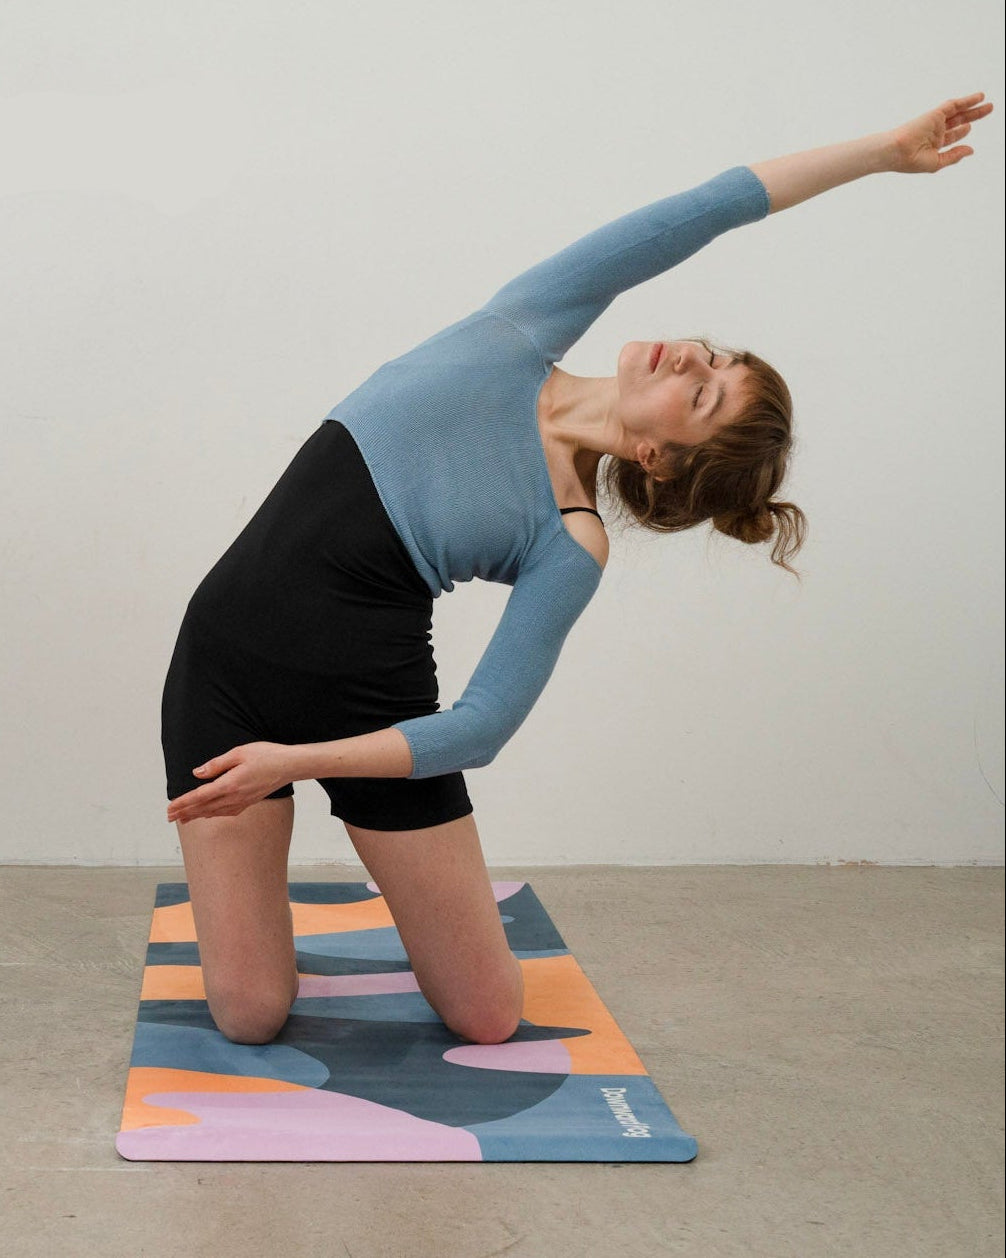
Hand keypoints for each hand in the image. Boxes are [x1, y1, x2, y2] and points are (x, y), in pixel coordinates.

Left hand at [166, 741, 294, 823]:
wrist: (289, 765)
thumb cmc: (266, 755)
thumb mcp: (239, 753)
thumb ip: (216, 764)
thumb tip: (197, 773)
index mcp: (229, 784)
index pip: (200, 796)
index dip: (182, 802)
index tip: (170, 808)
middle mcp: (234, 796)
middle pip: (203, 807)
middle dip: (184, 812)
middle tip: (169, 817)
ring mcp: (242, 801)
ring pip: (214, 812)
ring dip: (196, 815)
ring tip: (182, 819)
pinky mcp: (248, 801)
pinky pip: (226, 812)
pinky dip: (213, 814)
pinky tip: (208, 815)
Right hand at [887, 92, 992, 173]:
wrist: (896, 152)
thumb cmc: (911, 161)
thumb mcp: (936, 162)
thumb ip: (954, 156)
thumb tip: (971, 150)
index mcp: (933, 144)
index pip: (952, 135)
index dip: (962, 132)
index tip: (969, 128)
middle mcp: (935, 131)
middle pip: (958, 121)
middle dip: (973, 116)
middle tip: (987, 109)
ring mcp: (935, 122)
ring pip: (958, 112)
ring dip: (973, 106)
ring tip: (986, 102)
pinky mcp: (935, 114)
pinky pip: (954, 105)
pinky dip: (967, 101)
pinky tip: (978, 97)